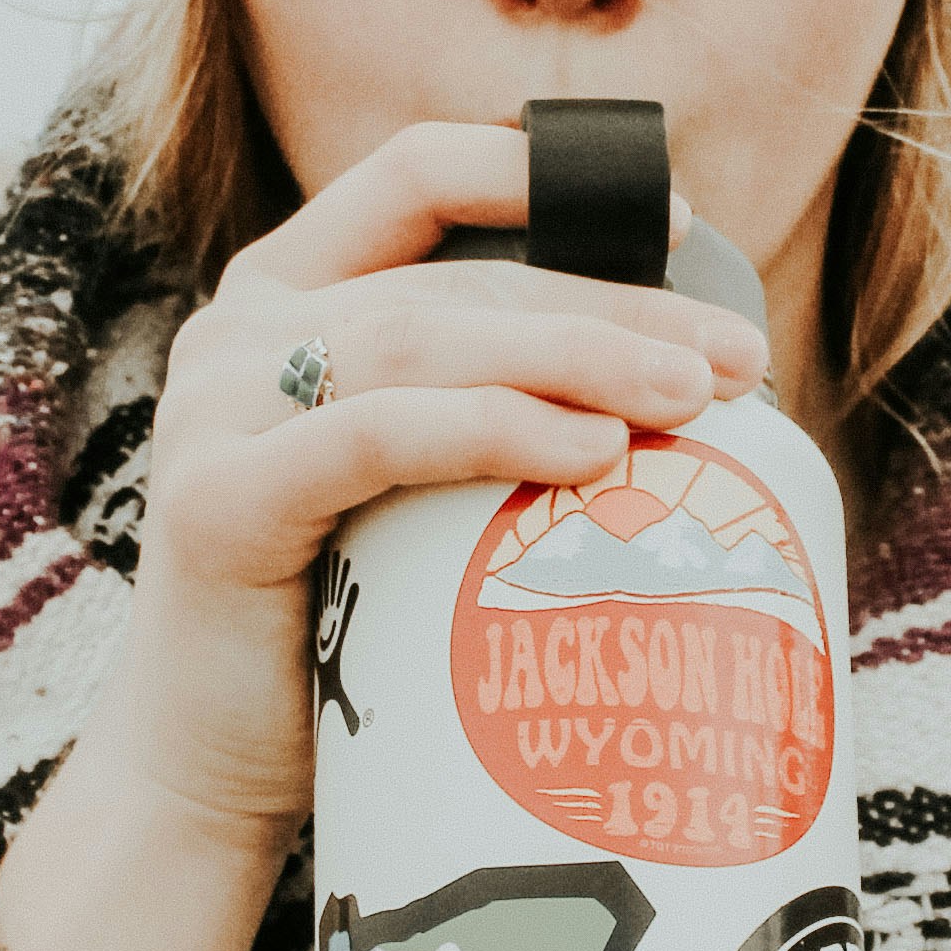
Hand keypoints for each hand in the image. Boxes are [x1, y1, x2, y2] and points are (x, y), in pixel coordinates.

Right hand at [79, 119, 769, 852]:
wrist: (212, 776)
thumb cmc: (338, 631)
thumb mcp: (417, 489)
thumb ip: (486, 405)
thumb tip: (684, 381)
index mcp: (284, 300)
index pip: (414, 177)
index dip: (539, 174)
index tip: (680, 223)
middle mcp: (238, 334)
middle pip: (457, 281)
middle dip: (613, 311)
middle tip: (738, 362)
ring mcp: (217, 410)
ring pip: (427, 341)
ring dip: (578, 360)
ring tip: (692, 402)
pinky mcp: (217, 501)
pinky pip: (377, 435)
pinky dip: (494, 430)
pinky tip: (590, 451)